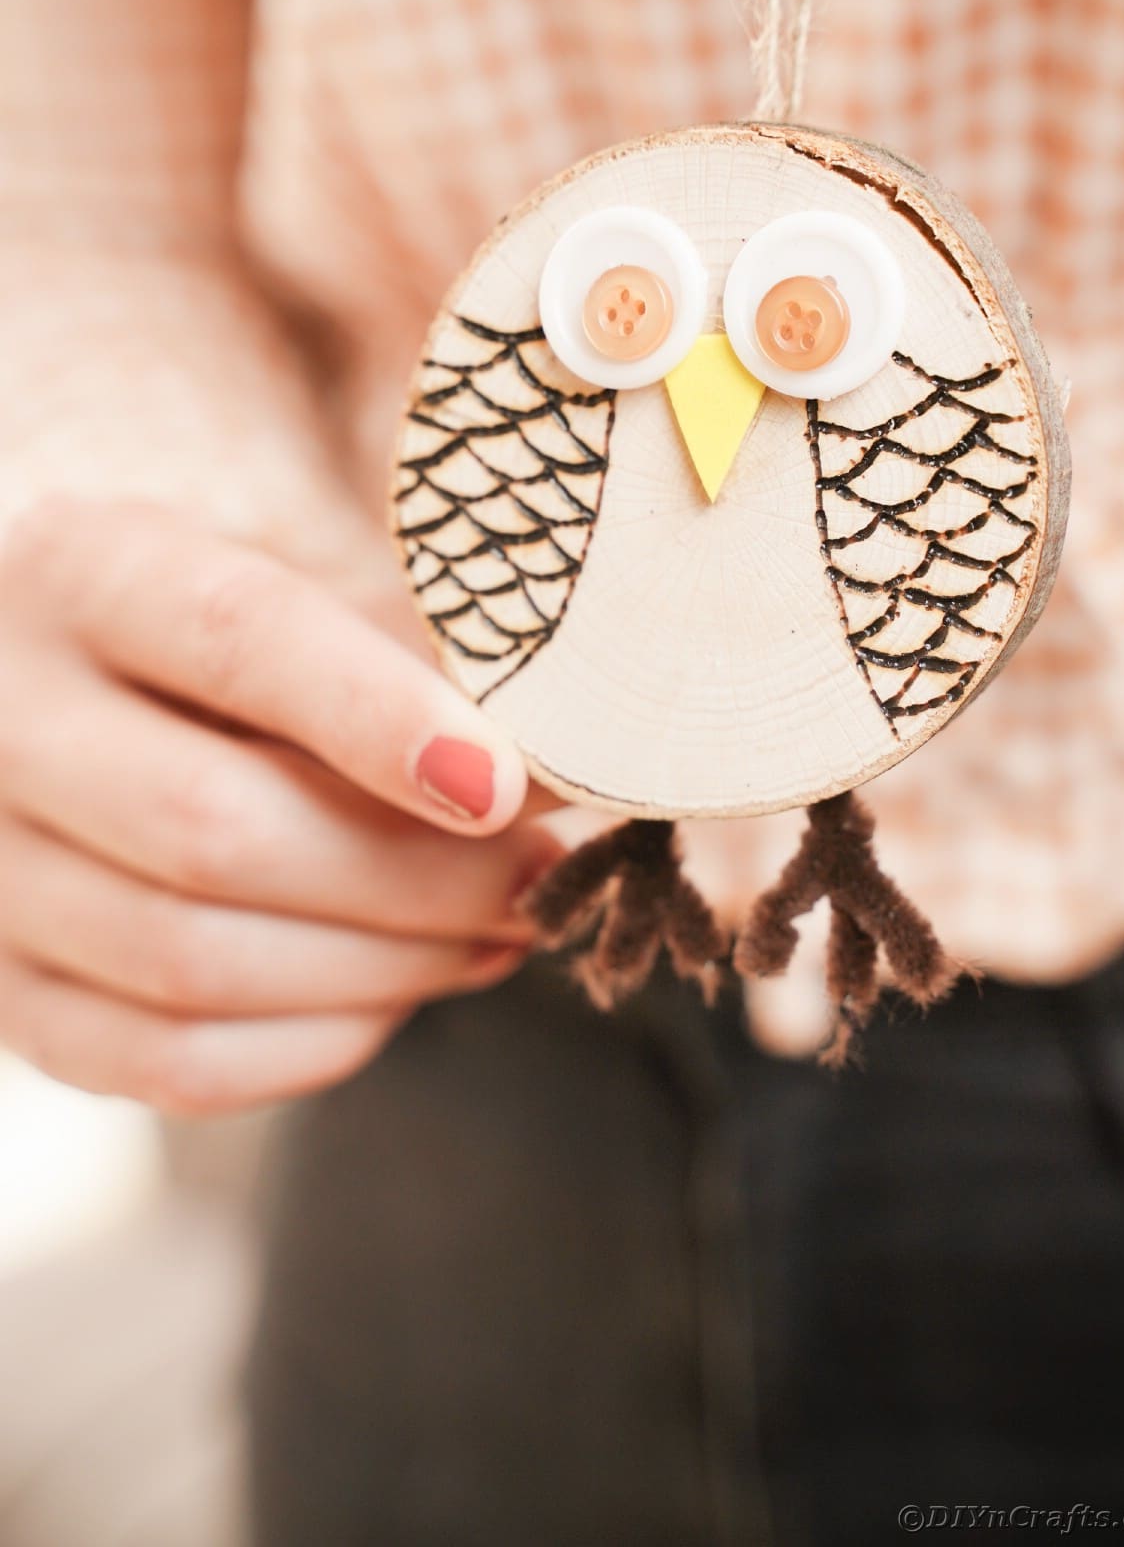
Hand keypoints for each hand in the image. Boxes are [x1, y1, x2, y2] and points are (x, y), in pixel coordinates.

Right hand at [0, 498, 556, 1112]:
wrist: (81, 690)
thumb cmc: (237, 625)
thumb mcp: (300, 565)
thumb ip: (414, 632)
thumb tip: (564, 748)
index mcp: (82, 568)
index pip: (232, 635)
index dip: (374, 714)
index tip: (503, 784)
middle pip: (212, 829)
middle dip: (417, 877)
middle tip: (543, 875)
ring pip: (192, 962)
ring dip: (385, 968)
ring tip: (499, 929)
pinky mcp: (4, 988)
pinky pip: (166, 1062)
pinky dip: (313, 1044)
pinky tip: (400, 991)